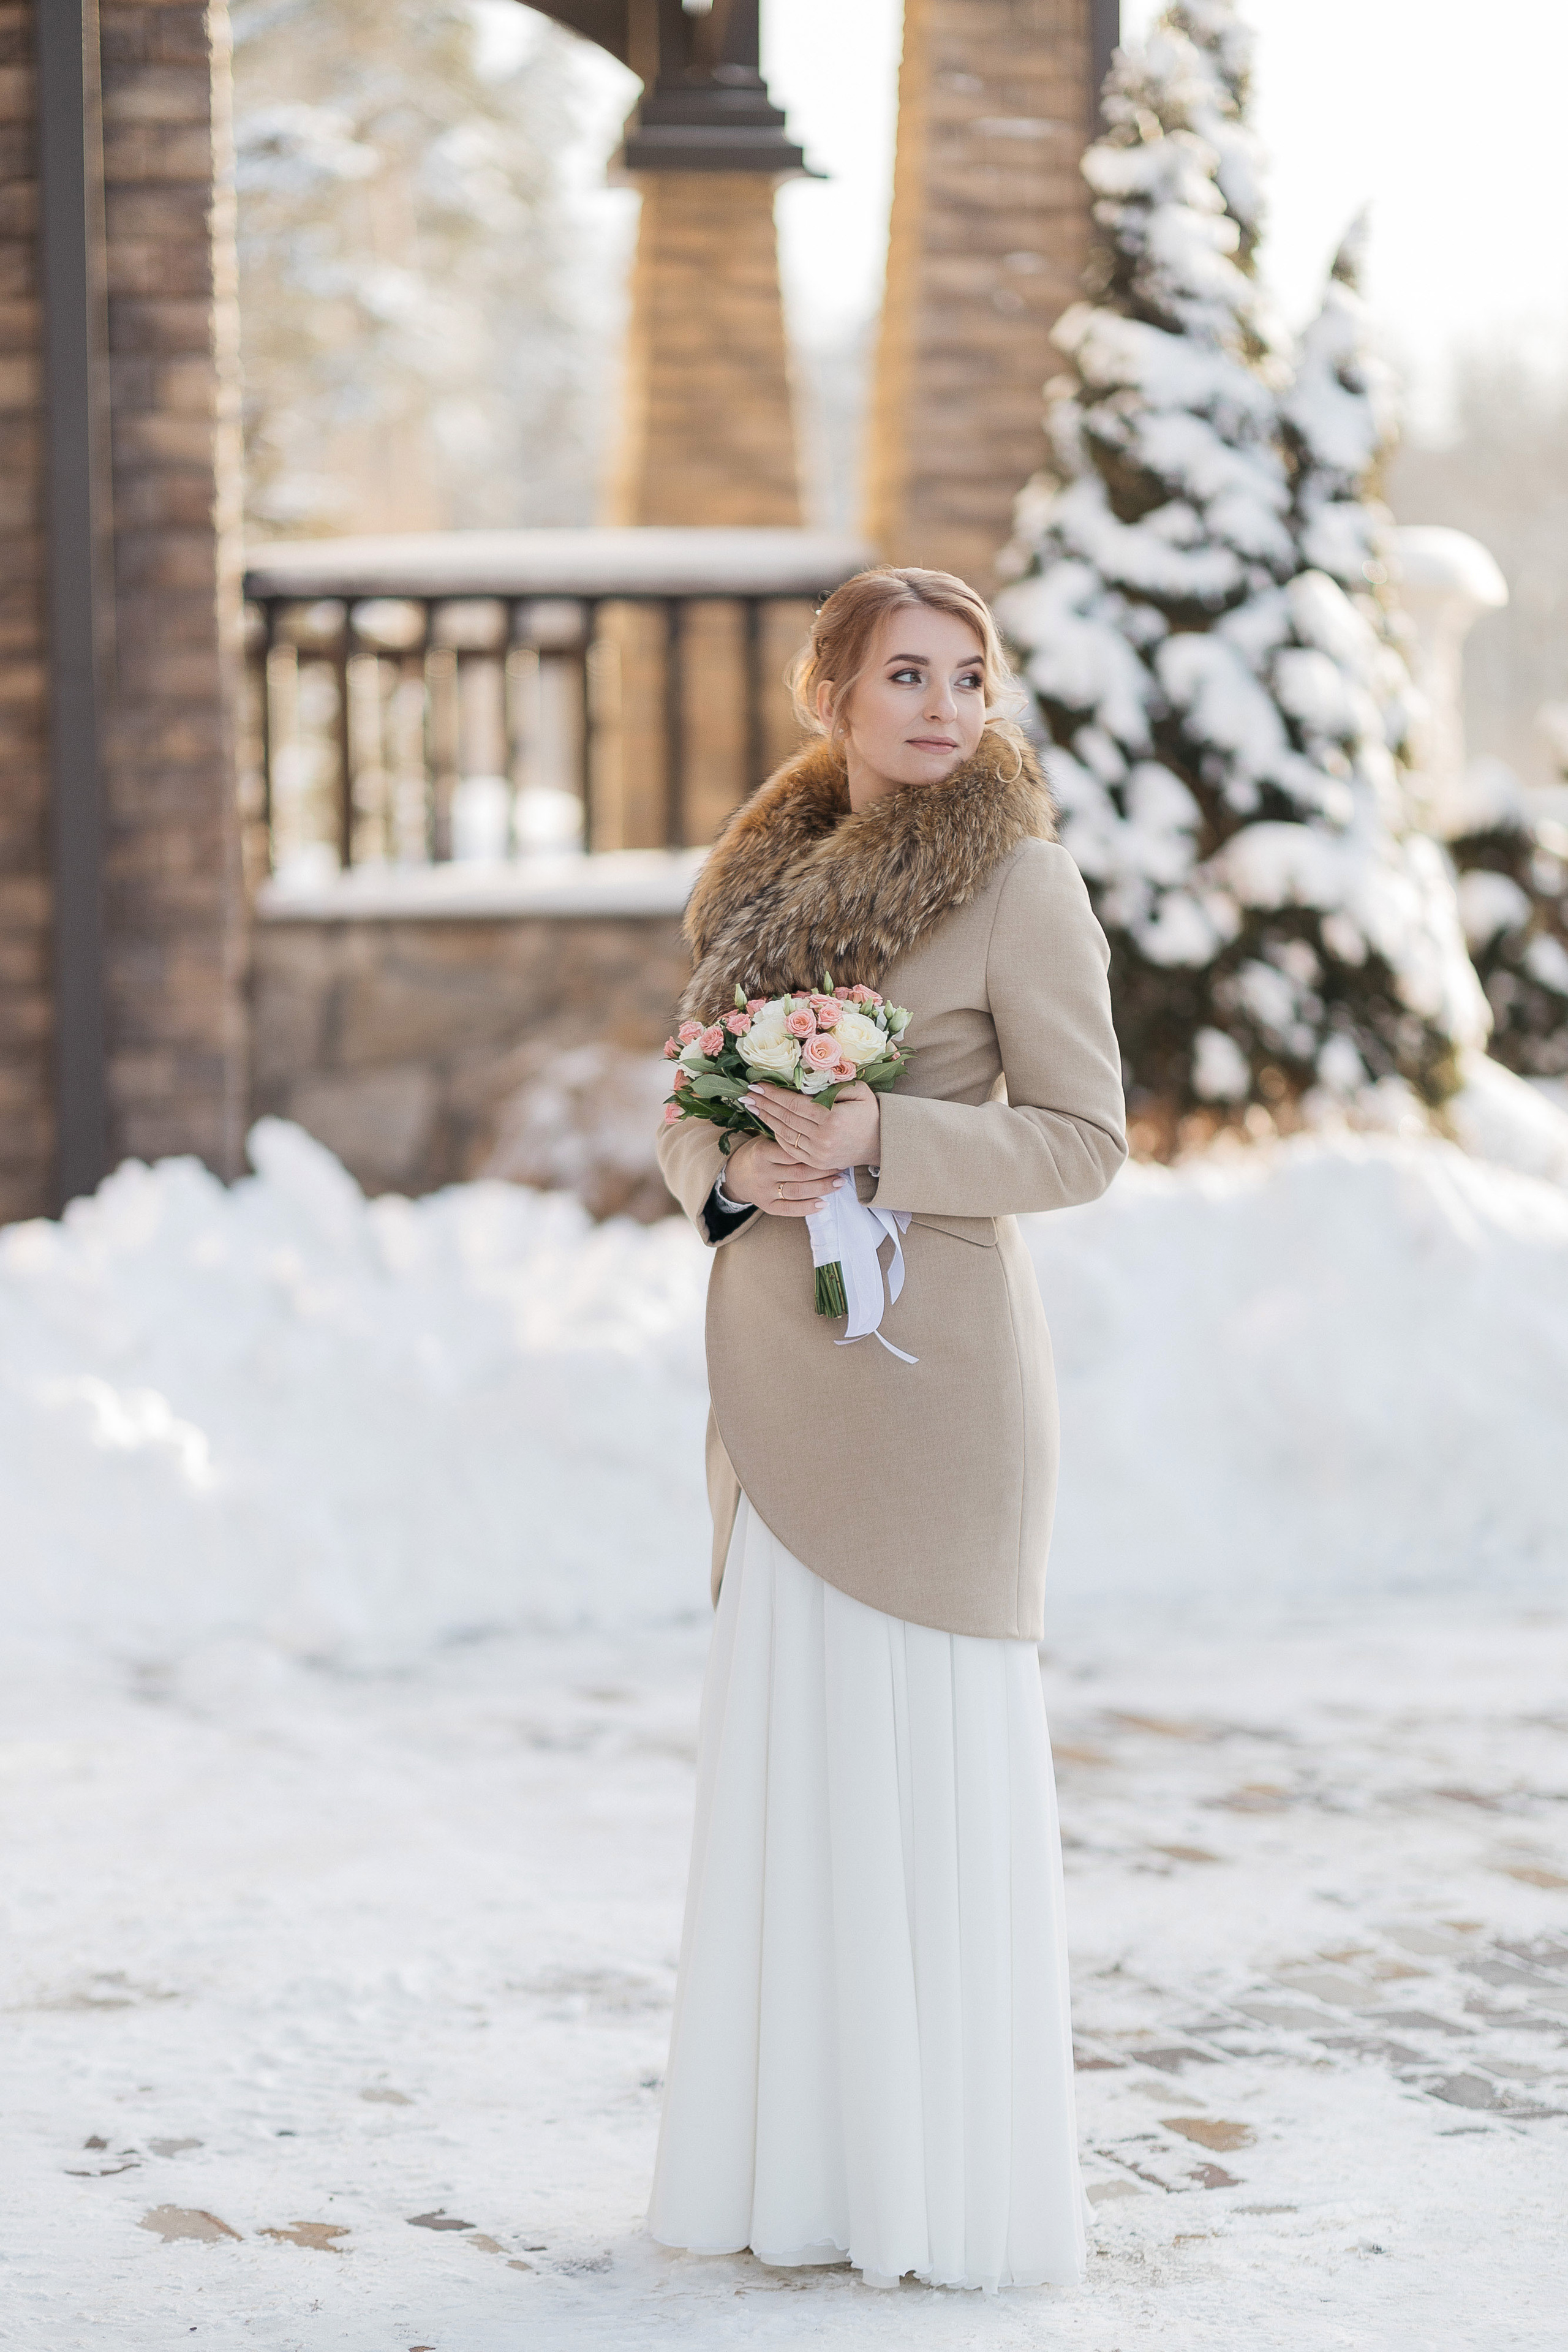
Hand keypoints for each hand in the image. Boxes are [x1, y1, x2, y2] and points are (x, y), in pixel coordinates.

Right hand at [722, 1133, 846, 1218]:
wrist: (736, 1173)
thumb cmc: (761, 1152)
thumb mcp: (767, 1138)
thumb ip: (788, 1137)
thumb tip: (820, 1127)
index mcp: (762, 1152)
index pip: (793, 1153)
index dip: (816, 1151)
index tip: (834, 1147)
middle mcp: (763, 1173)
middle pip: (799, 1172)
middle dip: (824, 1169)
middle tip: (842, 1165)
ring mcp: (764, 1192)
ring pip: (798, 1191)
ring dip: (822, 1188)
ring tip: (840, 1182)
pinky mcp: (767, 1206)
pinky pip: (790, 1210)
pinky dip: (808, 1208)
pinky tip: (824, 1204)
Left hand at [742, 1080, 880, 1173]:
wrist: (881, 1144)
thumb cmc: (870, 1113)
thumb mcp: (859, 1091)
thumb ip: (835, 1084)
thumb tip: (807, 1077)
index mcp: (832, 1118)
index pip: (794, 1103)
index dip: (773, 1094)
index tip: (757, 1085)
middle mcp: (823, 1138)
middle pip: (785, 1118)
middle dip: (764, 1104)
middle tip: (747, 1094)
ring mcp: (818, 1154)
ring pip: (784, 1133)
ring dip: (766, 1119)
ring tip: (753, 1106)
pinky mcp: (816, 1163)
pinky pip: (790, 1148)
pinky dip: (777, 1135)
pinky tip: (768, 1123)